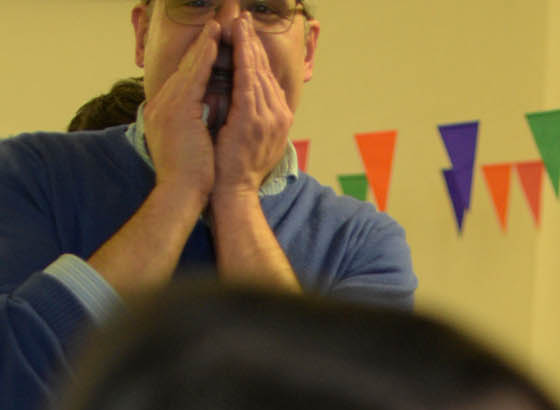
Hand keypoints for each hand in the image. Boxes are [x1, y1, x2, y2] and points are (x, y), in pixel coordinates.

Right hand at [142, 22, 217, 209]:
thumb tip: (201, 116)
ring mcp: (166, 105)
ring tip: (218, 27)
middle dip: (200, 48)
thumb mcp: (187, 145)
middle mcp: (159, 105)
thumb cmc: (188, 180)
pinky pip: (195, 75)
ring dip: (204, 45)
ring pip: (189, 66)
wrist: (180, 196)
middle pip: (183, 68)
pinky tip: (215, 43)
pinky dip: (205, 57)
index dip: (196, 63)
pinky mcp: (178, 109)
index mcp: (161, 114)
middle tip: (216, 27)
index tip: (210, 49)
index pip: (181, 82)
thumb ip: (190, 126)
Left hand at [212, 14, 292, 198]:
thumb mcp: (249, 139)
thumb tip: (245, 98)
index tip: (246, 36)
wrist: (233, 194)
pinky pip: (248, 79)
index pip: (267, 80)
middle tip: (243, 19)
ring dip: (248, 43)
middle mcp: (279, 116)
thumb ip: (252, 117)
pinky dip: (242, 57)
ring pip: (257, 70)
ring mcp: (268, 118)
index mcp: (278, 120)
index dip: (256, 56)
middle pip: (265, 70)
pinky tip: (237, 39)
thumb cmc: (233, 170)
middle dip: (253, 43)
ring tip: (239, 22)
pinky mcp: (253, 119)